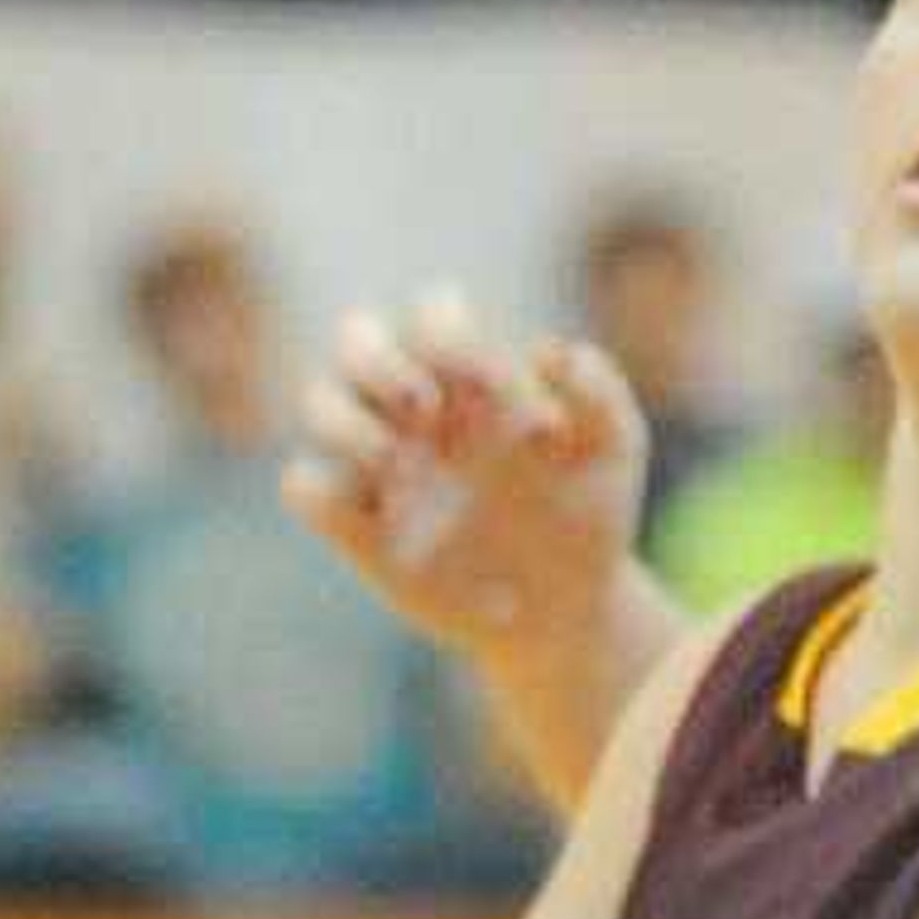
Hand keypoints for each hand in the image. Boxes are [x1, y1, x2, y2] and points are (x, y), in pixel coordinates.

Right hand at [283, 287, 645, 660]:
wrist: (569, 605)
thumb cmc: (589, 511)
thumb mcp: (615, 448)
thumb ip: (598, 389)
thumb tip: (546, 350)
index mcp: (472, 377)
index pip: (432, 312)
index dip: (447, 330)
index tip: (492, 387)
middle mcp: (417, 411)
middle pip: (354, 335)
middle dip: (376, 356)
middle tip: (425, 406)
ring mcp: (383, 466)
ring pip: (318, 399)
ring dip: (346, 418)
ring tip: (397, 462)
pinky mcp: (360, 527)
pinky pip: (302, 486)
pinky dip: (318, 489)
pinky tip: (380, 515)